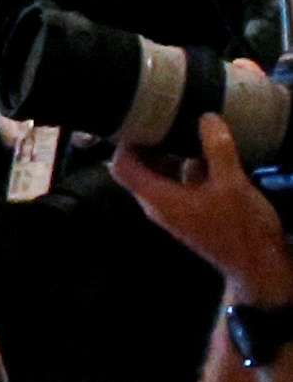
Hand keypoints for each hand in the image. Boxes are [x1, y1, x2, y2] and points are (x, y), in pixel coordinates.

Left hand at [112, 110, 292, 304]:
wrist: (258, 264)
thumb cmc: (240, 226)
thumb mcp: (232, 183)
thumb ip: (216, 149)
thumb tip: (205, 117)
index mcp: (157, 198)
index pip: (122, 167)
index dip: (127, 142)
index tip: (143, 120)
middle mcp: (159, 204)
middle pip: (141, 168)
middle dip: (151, 143)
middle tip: (169, 118)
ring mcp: (176, 208)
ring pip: (164, 174)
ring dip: (173, 153)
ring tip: (190, 128)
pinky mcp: (193, 210)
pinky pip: (183, 182)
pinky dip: (190, 166)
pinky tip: (210, 151)